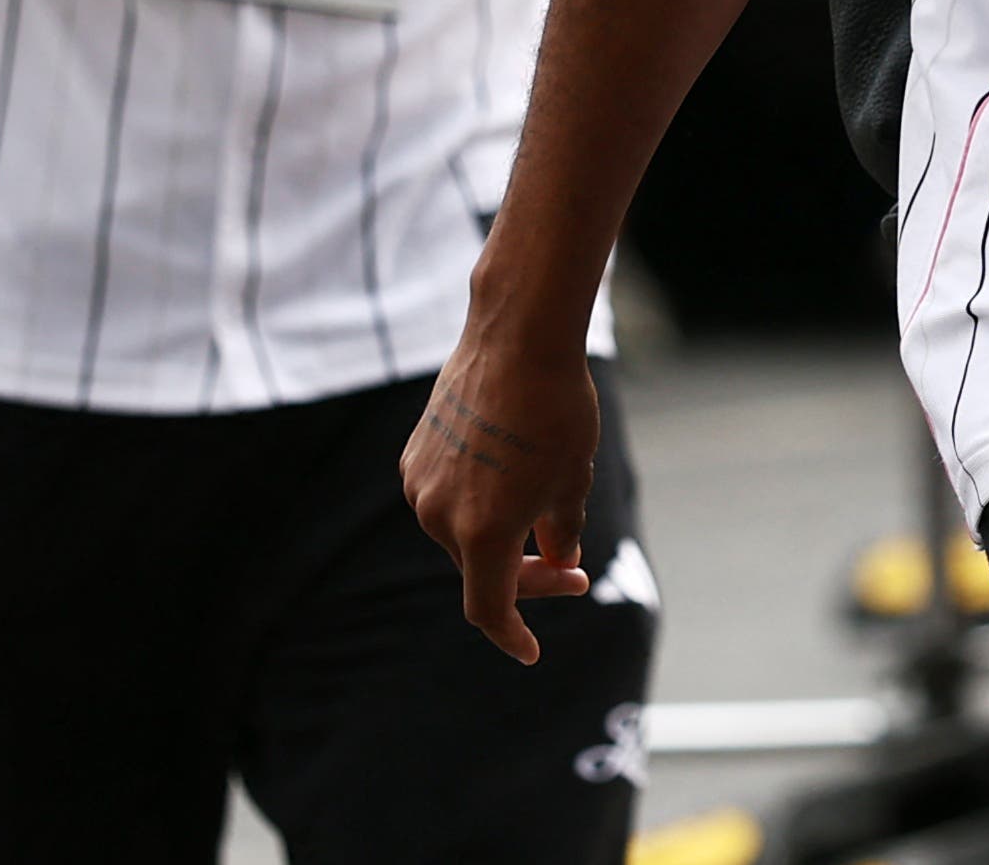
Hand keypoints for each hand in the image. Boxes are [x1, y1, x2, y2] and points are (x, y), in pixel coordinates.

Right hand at [400, 326, 600, 664]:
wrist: (517, 336)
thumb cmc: (556, 410)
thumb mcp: (573, 483)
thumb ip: (560, 536)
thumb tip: (556, 559)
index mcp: (481, 534)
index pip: (490, 611)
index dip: (513, 636)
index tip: (532, 651)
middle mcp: (439, 516)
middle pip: (481, 570)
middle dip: (528, 575)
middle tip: (573, 567)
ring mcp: (420, 483)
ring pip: (461, 534)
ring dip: (500, 535)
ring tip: (546, 505)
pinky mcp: (415, 454)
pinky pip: (445, 498)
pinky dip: (478, 503)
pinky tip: (511, 474)